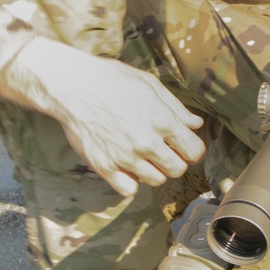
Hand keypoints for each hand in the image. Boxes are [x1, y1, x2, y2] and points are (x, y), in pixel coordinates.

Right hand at [0, 37, 204, 198]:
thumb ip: (176, 108)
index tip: (182, 145)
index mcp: (162, 121)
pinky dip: (130, 181)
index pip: (194, 151)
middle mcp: (146, 142)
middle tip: (161, 149)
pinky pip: (129, 189)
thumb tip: (196, 124)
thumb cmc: (112, 81)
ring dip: (153, 170)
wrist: (73, 87)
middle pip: (177, 169)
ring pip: (156, 180)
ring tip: (140, 154)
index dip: (191, 149)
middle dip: (174, 160)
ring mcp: (125, 157)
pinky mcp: (105, 167)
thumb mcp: (150, 85)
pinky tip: (125, 165)